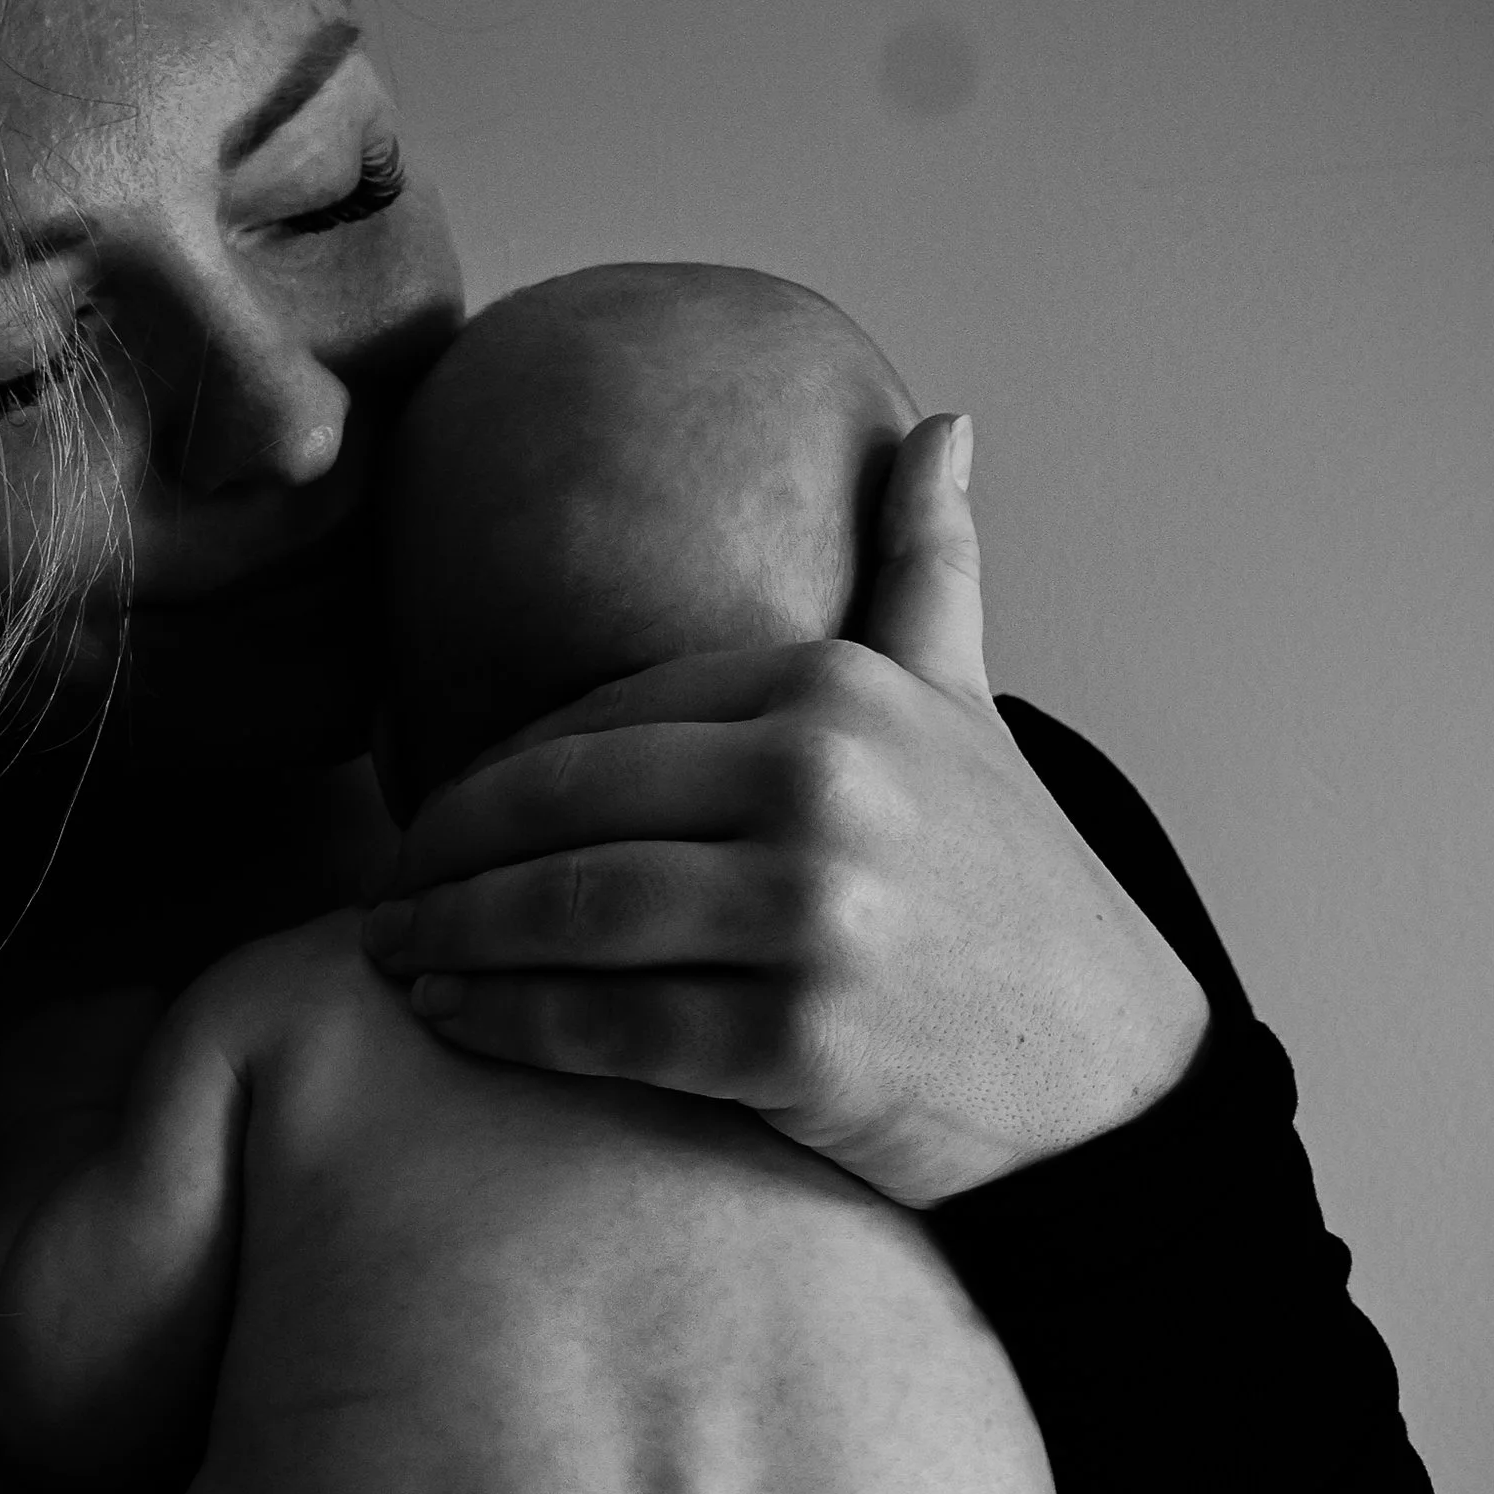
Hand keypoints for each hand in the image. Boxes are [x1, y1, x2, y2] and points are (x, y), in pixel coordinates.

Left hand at [362, 415, 1208, 1204]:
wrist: (1111, 1068)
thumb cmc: (1012, 885)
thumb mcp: (970, 708)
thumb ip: (930, 566)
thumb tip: (946, 426)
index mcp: (835, 691)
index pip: (602, 719)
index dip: (494, 774)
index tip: (433, 815)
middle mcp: (823, 785)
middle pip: (561, 810)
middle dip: (442, 857)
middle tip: (382, 892)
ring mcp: (813, 915)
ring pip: (564, 915)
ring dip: (450, 940)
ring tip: (393, 955)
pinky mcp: (799, 1039)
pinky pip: (603, 1024)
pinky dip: (506, 1025)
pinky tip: (453, 1023)